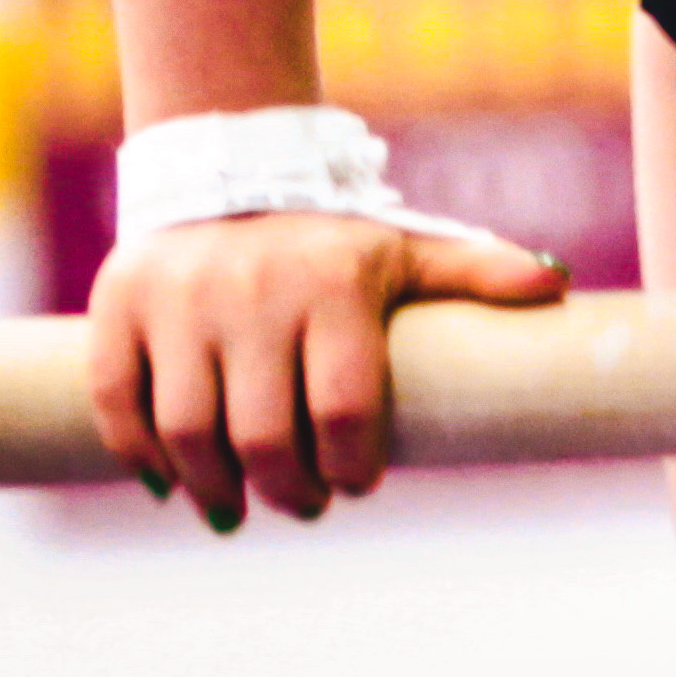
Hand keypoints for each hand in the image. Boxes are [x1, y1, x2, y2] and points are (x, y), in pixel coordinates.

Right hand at [83, 211, 565, 529]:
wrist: (225, 166)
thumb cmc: (329, 236)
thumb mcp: (403, 247)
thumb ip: (472, 270)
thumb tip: (556, 286)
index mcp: (332, 284)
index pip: (343, 411)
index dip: (351, 468)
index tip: (354, 482)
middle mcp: (252, 290)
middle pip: (264, 436)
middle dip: (287, 493)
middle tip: (299, 504)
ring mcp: (178, 298)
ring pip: (188, 431)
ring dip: (214, 491)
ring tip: (234, 509)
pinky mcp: (119, 304)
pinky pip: (120, 402)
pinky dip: (140, 456)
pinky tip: (170, 482)